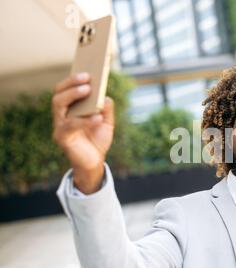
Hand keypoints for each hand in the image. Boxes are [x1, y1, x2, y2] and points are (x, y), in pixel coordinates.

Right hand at [52, 73, 114, 192]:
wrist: (94, 162)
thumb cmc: (97, 140)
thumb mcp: (107, 122)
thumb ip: (106, 109)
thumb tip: (105, 96)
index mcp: (70, 108)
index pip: (66, 88)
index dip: (73, 77)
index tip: (87, 67)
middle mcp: (61, 114)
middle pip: (59, 93)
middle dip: (71, 83)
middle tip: (87, 77)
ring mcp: (59, 125)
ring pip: (58, 104)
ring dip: (72, 95)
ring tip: (88, 90)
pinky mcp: (62, 138)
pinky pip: (70, 125)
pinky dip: (85, 120)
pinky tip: (97, 117)